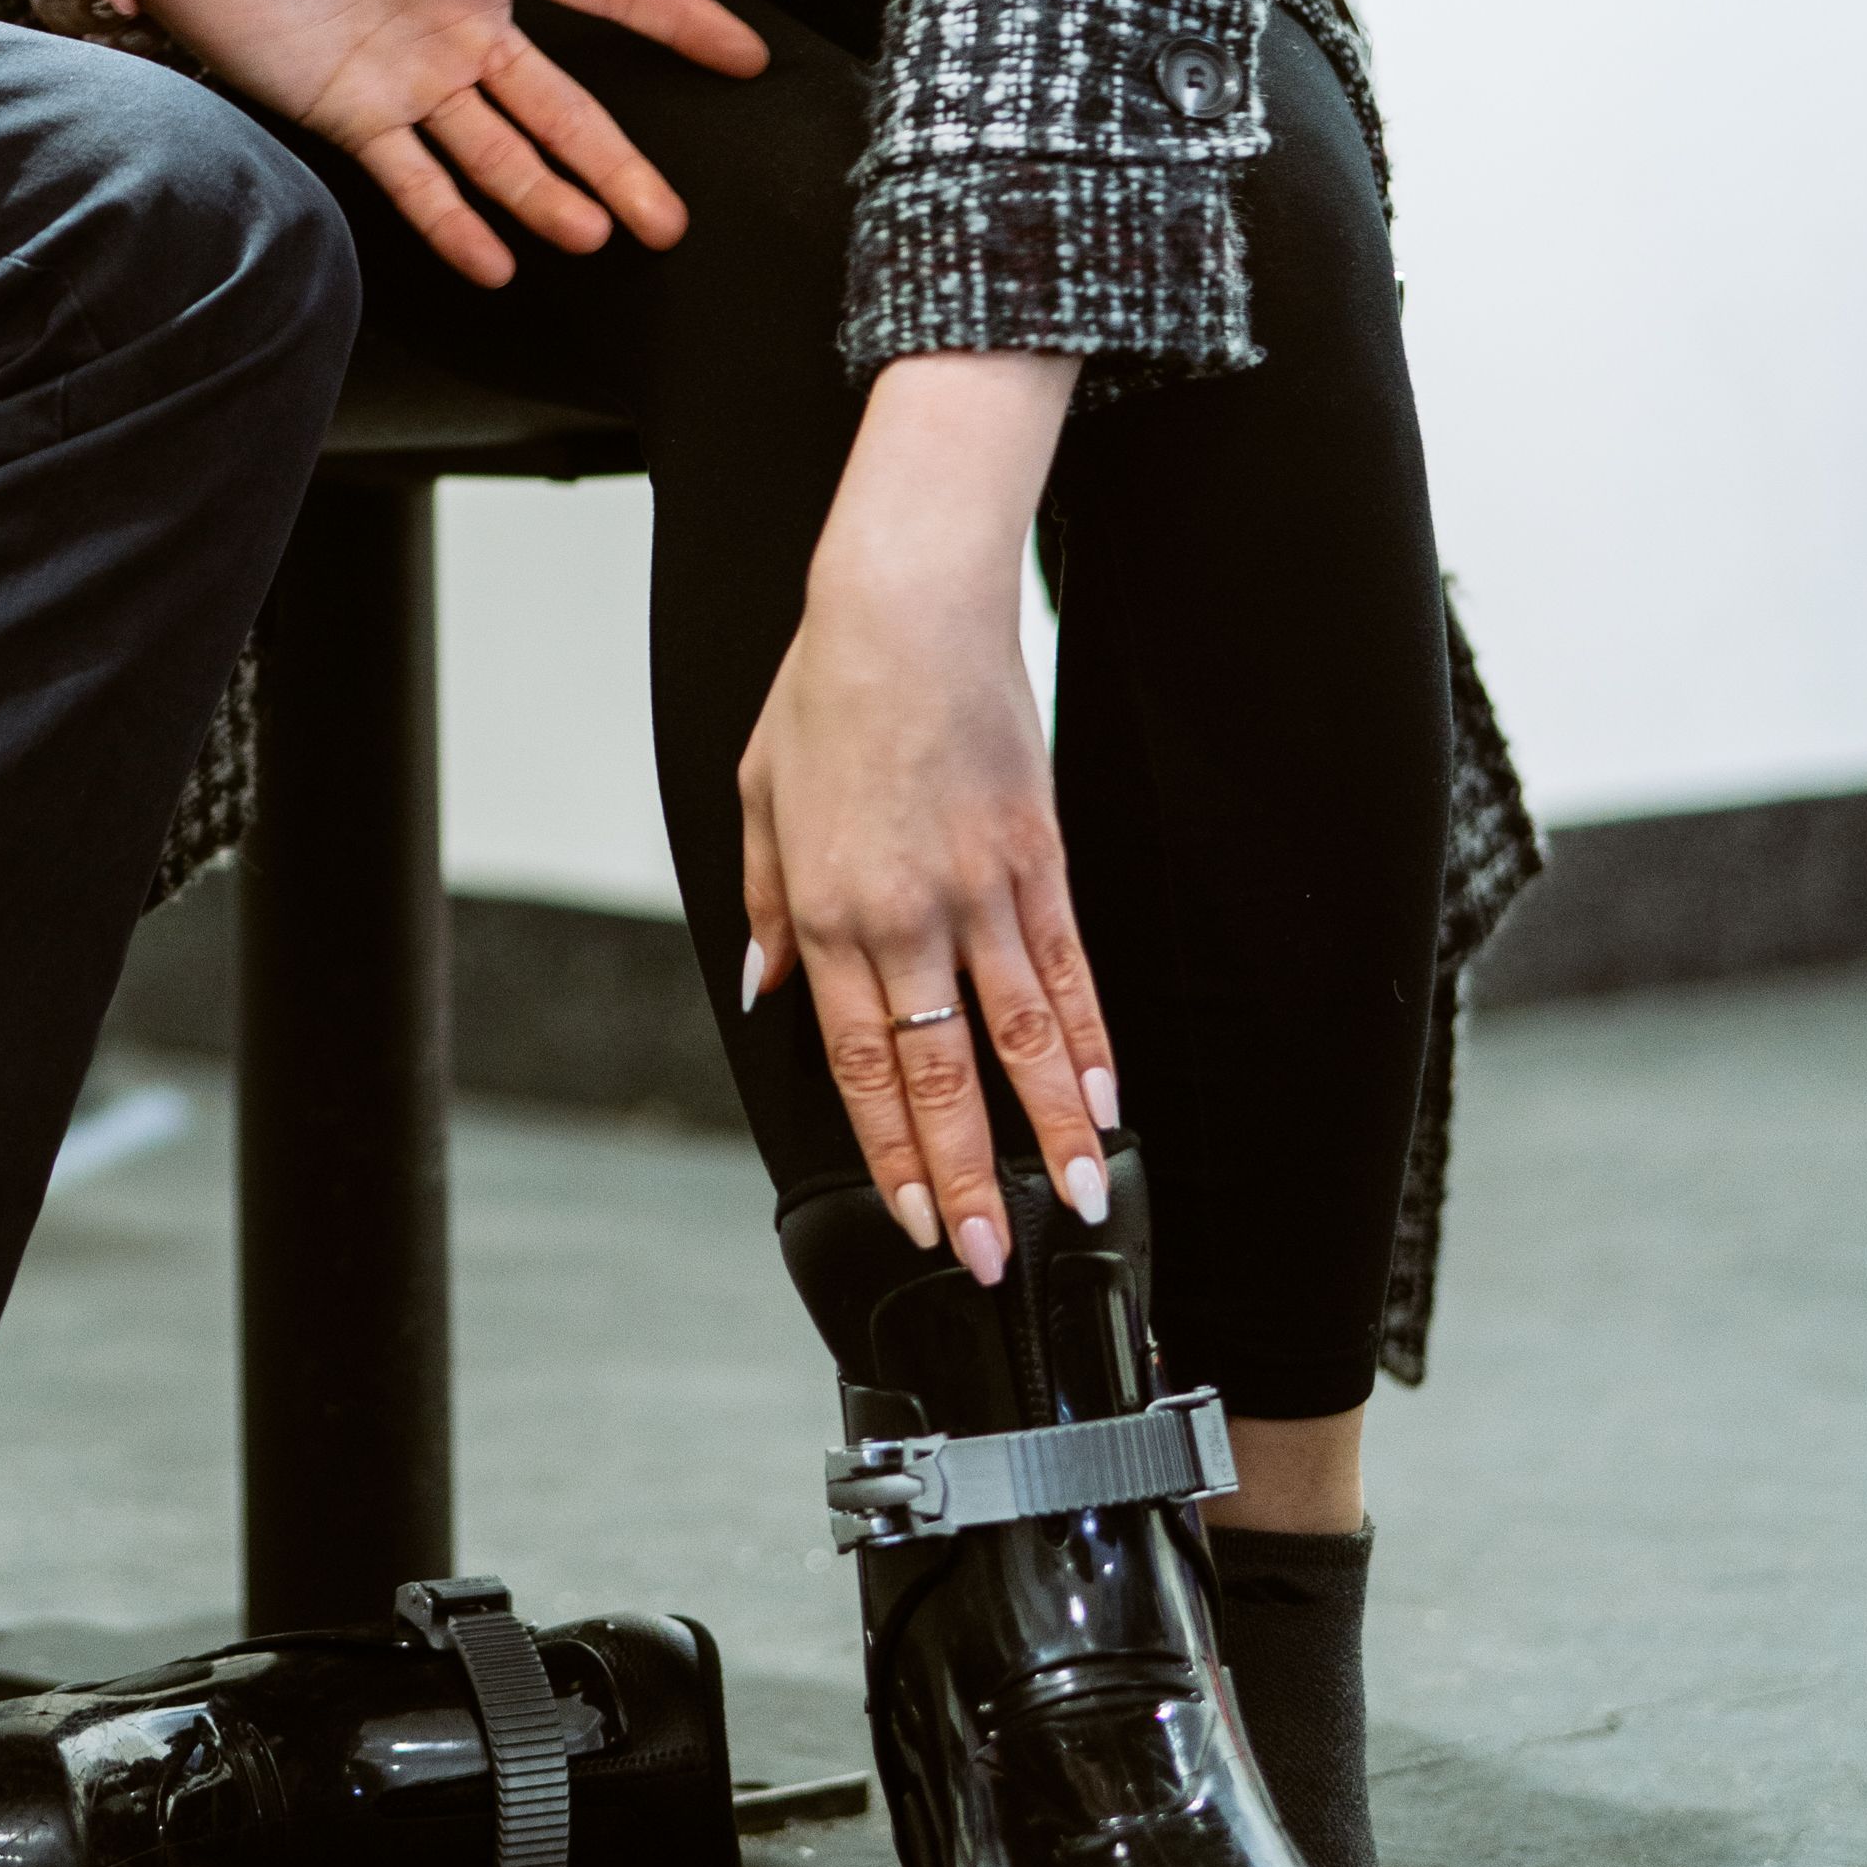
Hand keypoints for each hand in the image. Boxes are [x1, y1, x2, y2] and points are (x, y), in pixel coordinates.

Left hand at [97, 0, 762, 282]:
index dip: (678, 20)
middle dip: (620, 161)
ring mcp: (412, 77)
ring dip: (548, 199)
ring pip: (501, 153)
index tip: (747, 57)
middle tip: (670, 220)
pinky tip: (496, 263)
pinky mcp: (351, 114)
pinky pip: (416, 179)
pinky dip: (455, 222)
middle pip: (564, 104)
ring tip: (595, 239)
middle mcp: (465, 23)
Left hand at [735, 352, 1114, 1274]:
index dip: (889, 1153)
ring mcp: (980, 890)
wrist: (903, 606)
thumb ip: (767, 902)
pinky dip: (1089, 1041)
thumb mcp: (758, 794)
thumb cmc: (823, 692)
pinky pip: (1068, 969)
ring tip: (1081, 1205)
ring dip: (1049, 1132)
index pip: (860, 1065)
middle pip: (940, 1075)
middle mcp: (905, 916)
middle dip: (966, 1178)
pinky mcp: (1038, 857)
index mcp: (828, 911)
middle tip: (989, 1260)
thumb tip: (766, 988)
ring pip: (1020, 1038)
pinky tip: (1108, 1099)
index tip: (911, 1219)